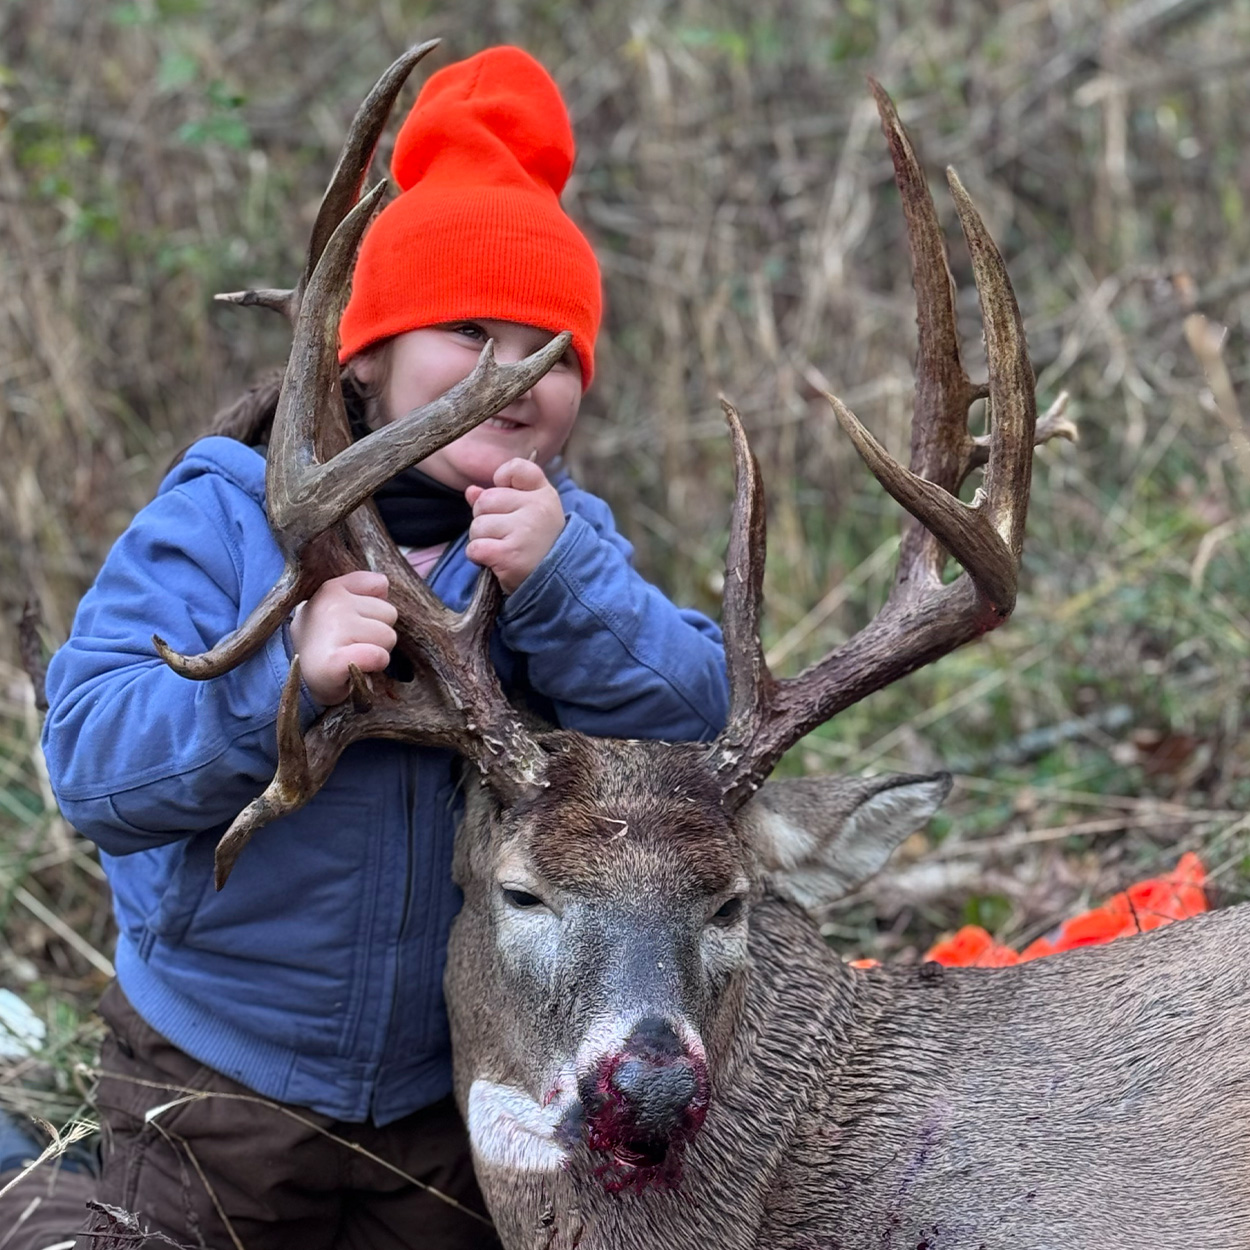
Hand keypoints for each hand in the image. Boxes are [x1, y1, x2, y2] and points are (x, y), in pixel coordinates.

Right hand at [289, 570, 397, 705]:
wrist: (298, 680)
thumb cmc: (324, 642)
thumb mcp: (336, 604)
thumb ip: (361, 588)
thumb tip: (383, 584)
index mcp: (331, 588)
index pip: (379, 584)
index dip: (374, 608)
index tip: (354, 621)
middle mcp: (332, 604)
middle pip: (389, 614)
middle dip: (377, 632)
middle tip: (352, 644)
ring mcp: (333, 631)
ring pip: (389, 637)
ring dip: (377, 650)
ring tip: (352, 655)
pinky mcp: (334, 661)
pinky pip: (378, 656)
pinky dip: (373, 665)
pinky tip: (355, 667)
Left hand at [465, 458, 565, 593]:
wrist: (556, 583)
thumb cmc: (539, 546)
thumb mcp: (529, 516)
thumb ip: (500, 498)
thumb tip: (471, 491)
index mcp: (543, 495)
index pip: (516, 468)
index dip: (502, 479)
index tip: (507, 498)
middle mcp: (537, 509)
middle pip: (485, 500)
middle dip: (485, 519)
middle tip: (504, 535)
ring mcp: (524, 531)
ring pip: (477, 525)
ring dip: (481, 540)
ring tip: (501, 549)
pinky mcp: (510, 554)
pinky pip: (475, 547)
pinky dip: (478, 556)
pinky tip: (495, 561)